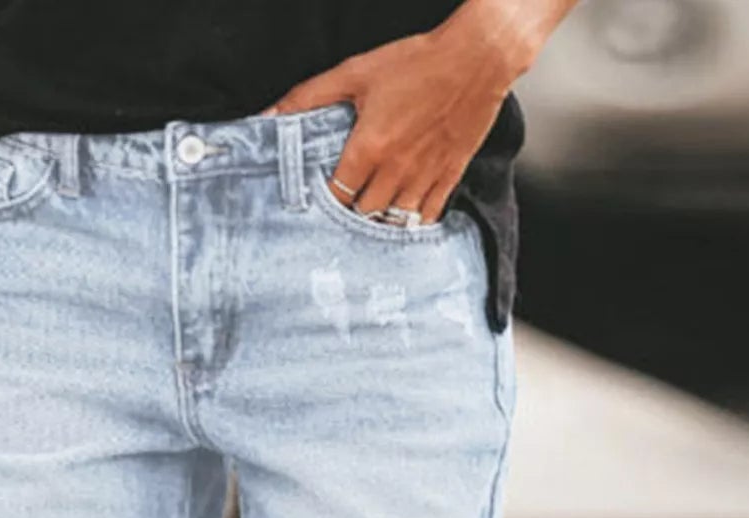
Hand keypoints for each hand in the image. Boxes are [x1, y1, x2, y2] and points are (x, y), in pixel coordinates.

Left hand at [264, 2, 538, 223]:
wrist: (478, 56)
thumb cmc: (416, 61)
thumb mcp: (356, 72)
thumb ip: (309, 97)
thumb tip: (270, 116)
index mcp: (369, 148)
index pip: (336, 196)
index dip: (323, 206)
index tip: (315, 209)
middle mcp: (396, 170)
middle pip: (363, 216)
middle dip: (349, 220)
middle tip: (339, 222)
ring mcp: (424, 177)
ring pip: (394, 223)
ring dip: (378, 227)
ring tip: (366, 229)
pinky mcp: (449, 176)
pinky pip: (427, 218)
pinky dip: (412, 226)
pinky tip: (400, 228)